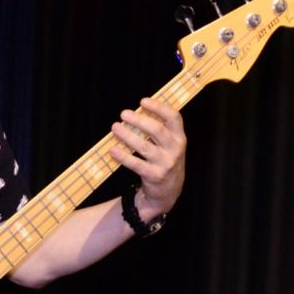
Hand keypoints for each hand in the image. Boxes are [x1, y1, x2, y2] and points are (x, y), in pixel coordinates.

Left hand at [109, 96, 185, 219]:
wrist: (168, 191)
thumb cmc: (165, 161)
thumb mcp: (170, 145)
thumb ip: (160, 129)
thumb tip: (137, 112)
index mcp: (179, 138)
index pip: (174, 117)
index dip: (158, 107)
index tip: (143, 101)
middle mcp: (175, 150)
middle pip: (157, 130)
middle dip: (139, 120)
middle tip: (123, 114)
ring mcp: (166, 164)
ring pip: (144, 146)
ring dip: (127, 135)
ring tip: (115, 128)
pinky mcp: (155, 176)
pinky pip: (136, 164)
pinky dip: (123, 156)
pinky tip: (113, 150)